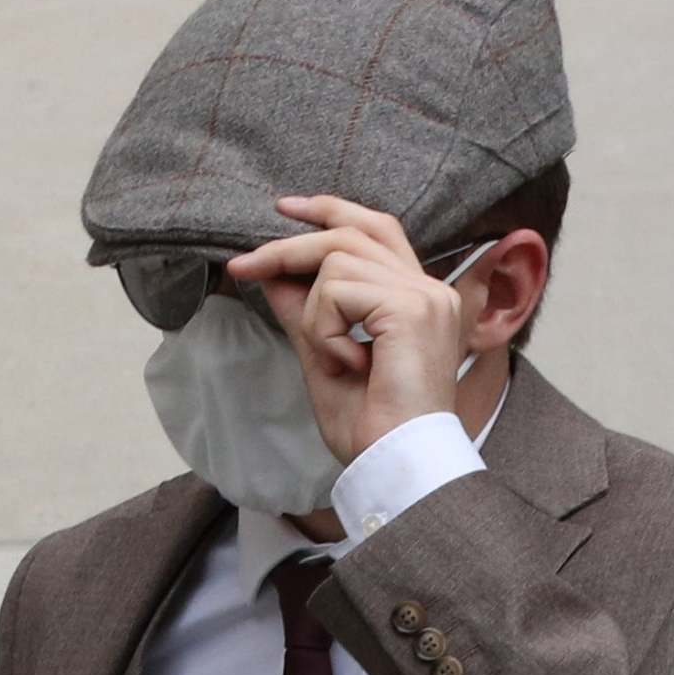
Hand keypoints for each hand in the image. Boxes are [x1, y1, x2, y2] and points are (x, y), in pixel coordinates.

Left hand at [224, 194, 472, 464]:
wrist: (396, 465)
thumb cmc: (370, 428)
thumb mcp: (323, 358)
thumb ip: (304, 312)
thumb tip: (272, 273)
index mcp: (420, 300)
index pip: (378, 229)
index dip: (331, 211)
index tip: (285, 210)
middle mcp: (430, 290)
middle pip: (351, 232)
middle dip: (290, 247)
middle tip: (243, 267)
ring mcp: (424, 295)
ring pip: (336, 260)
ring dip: (313, 312)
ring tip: (330, 358)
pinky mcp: (410, 307)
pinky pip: (337, 291)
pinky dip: (324, 328)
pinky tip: (345, 363)